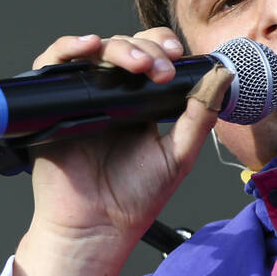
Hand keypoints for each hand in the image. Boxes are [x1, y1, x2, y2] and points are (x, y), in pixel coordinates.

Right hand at [12, 28, 221, 275]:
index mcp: (140, 103)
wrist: (97, 228)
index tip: (177, 55)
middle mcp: (109, 96)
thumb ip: (200, 116)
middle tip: (160, 68)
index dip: (161, 47)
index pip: (150, 56)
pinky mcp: (53, 103)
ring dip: (118, 47)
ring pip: (94, 51)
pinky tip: (88, 47)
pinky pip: (54, 65)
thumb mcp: (178, 155)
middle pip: (124, 48)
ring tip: (137, 64)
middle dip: (145, 48)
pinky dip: (68, 48)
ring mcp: (81, 97)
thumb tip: (223, 76)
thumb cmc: (135, 198)